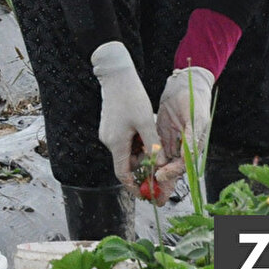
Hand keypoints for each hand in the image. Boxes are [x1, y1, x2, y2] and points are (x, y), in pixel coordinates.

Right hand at [91, 41, 159, 192]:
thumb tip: (160, 165)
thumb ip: (153, 145)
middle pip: (126, 161)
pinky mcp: (111, 126)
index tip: (144, 192)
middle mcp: (109, 141)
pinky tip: (144, 129)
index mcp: (116, 143)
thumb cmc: (132, 97)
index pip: (122, 173)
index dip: (133, 185)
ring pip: (127, 150)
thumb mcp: (145, 122)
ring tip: (152, 139)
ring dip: (140, 149)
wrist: (117, 76)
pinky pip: (125, 140)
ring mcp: (109, 133)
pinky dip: (136, 140)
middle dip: (141, 164)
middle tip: (157, 162)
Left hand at [154, 66, 214, 189]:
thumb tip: (187, 158)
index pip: (182, 165)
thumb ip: (191, 138)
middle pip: (173, 170)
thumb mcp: (195, 117)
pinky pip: (156, 151)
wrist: (185, 82)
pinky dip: (149, 160)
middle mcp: (183, 147)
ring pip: (163, 163)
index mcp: (193, 145)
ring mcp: (173, 141)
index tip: (159, 175)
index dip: (171, 173)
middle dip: (163, 184)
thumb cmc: (194, 99)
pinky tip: (140, 167)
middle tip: (153, 197)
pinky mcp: (163, 135)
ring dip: (155, 176)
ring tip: (144, 189)